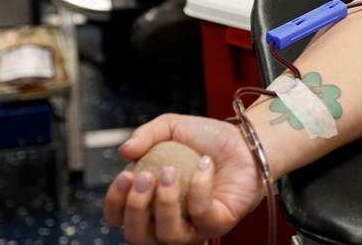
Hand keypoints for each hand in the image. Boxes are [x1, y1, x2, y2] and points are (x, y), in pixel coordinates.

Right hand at [103, 113, 265, 244]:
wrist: (246, 139)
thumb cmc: (208, 139)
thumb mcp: (171, 128)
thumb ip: (145, 134)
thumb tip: (124, 151)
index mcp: (149, 203)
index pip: (118, 217)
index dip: (115, 202)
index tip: (126, 175)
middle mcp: (167, 221)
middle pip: (137, 236)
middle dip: (135, 208)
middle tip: (144, 176)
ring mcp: (194, 227)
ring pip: (168, 236)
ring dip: (164, 203)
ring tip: (171, 170)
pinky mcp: (218, 224)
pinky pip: (202, 216)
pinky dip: (200, 189)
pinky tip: (204, 164)